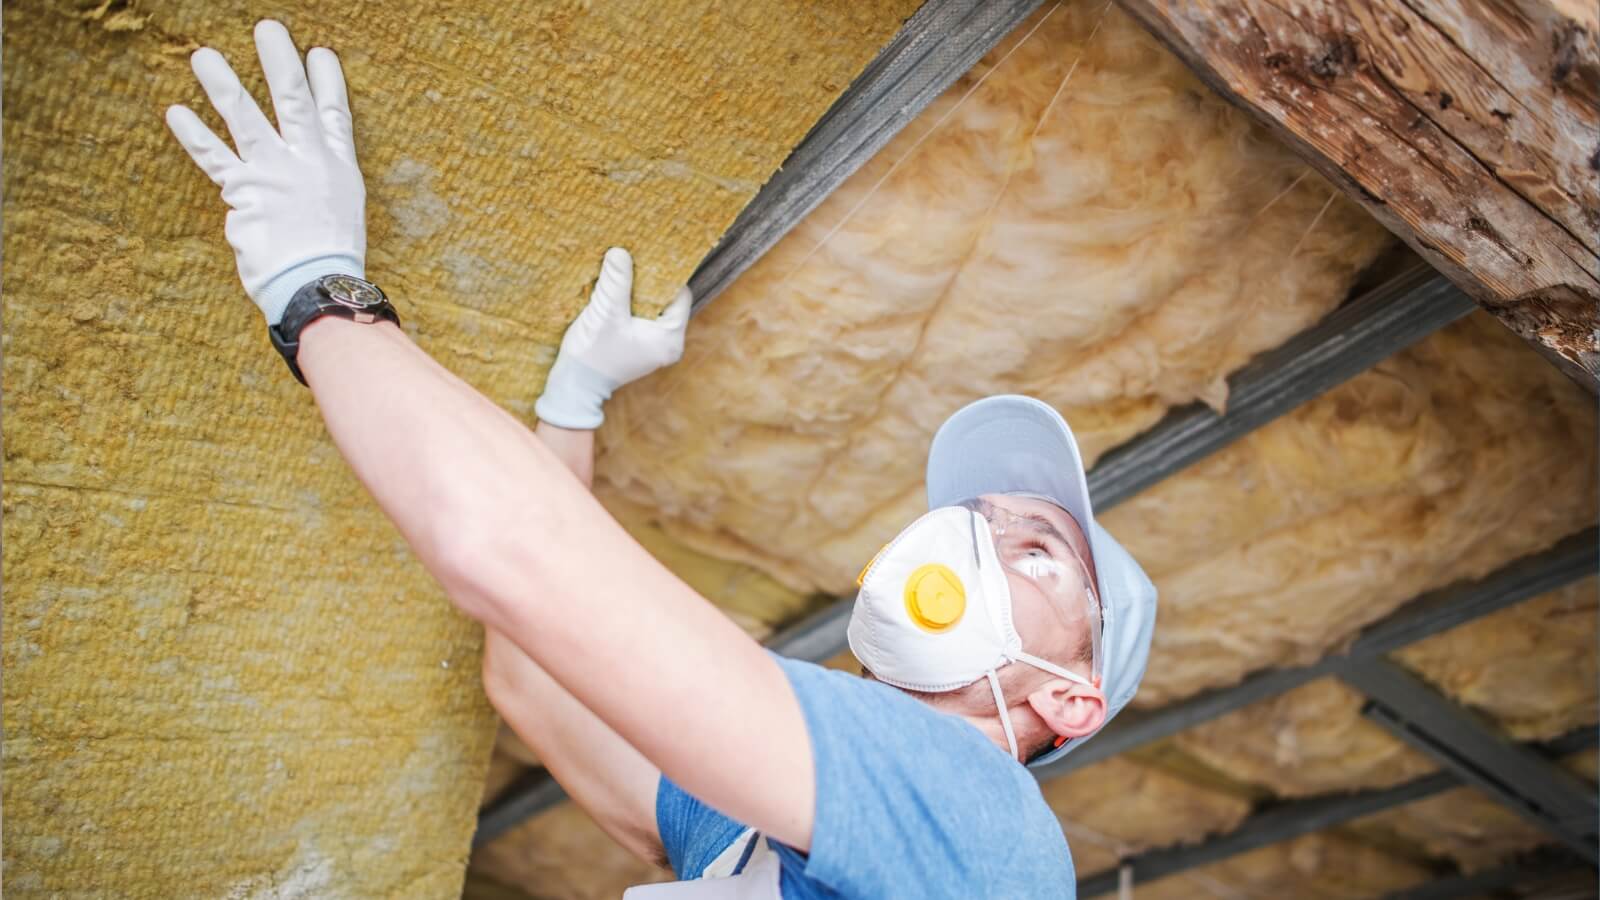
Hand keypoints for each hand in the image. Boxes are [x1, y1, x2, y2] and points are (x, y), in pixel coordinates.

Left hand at [165, 20, 364, 325]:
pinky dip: (194, 134)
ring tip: (204, 57)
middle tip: (267, 30)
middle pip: (292, 101)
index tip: (319, 52)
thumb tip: (301, 174)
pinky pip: (214, 156)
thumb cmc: (332, 259)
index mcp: (338, 168)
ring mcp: (273, 173)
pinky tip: (176, 110)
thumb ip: (322, 185)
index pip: (333, 114)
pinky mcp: (243, 192)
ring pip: (245, 118)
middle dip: (279, 62)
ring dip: (223, 84)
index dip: (327, 82)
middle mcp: (307, 162)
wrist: (316, 283)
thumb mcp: (343, 213)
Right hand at [534, 248, 691, 429]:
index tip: (646, 255)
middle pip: (666, 301)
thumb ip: (616, 282)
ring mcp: (655, 348)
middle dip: (649, 281)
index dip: (663, 274)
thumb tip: (620, 252)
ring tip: (623, 272)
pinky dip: (631, 305)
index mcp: (670, 339)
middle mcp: (669, 344)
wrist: (573, 388)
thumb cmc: (592, 355)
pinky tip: (616, 292)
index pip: (679, 294)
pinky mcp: (640, 348)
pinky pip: (641, 318)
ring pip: (652, 308)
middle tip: (633, 259)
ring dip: (637, 292)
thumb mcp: (605, 314)